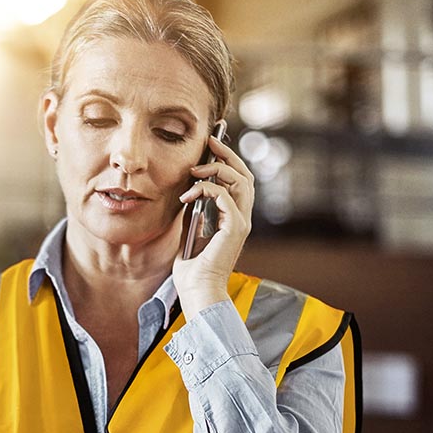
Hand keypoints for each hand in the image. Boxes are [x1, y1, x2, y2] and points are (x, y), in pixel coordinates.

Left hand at [173, 134, 255, 318]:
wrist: (197, 291)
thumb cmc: (192, 271)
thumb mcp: (189, 234)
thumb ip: (193, 214)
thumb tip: (188, 194)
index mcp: (234, 219)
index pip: (238, 182)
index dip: (228, 161)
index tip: (212, 146)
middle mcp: (242, 218)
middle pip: (244, 175)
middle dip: (227, 154)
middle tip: (210, 141)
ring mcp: (241, 222)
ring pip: (240, 181)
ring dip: (217, 168)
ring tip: (195, 167)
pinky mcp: (235, 228)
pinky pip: (224, 195)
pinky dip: (206, 188)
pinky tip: (188, 194)